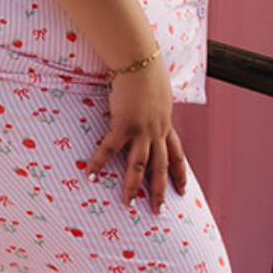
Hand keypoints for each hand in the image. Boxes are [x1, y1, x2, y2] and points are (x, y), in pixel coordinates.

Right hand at [83, 56, 187, 212]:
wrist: (140, 62)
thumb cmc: (147, 73)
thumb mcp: (159, 95)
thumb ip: (156, 107)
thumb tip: (153, 106)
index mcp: (165, 125)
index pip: (177, 155)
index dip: (180, 174)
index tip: (183, 191)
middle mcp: (156, 132)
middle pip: (161, 168)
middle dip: (160, 191)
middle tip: (158, 211)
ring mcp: (141, 130)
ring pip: (139, 166)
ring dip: (133, 187)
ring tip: (128, 204)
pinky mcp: (124, 125)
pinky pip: (109, 149)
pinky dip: (98, 163)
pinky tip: (90, 175)